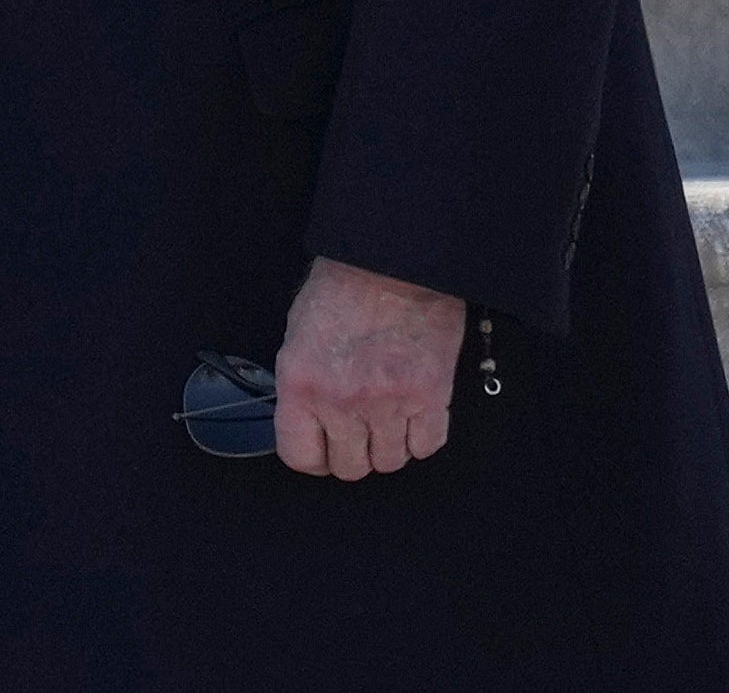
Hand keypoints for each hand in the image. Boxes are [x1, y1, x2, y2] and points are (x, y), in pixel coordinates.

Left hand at [273, 256, 462, 479]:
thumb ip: (302, 386)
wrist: (391, 262)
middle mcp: (342, 402)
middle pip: (349, 467)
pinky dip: (420, 438)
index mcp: (301, 384)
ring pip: (389, 462)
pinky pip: (426, 447)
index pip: (300, 456)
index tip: (321, 451)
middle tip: (356, 433)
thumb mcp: (298, 335)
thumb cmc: (342, 289)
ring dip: (387, 447)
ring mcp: (388, 404)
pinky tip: (413, 415)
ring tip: (386, 420)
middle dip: (351, 454)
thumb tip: (309, 422)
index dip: (312, 458)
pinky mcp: (431, 398)